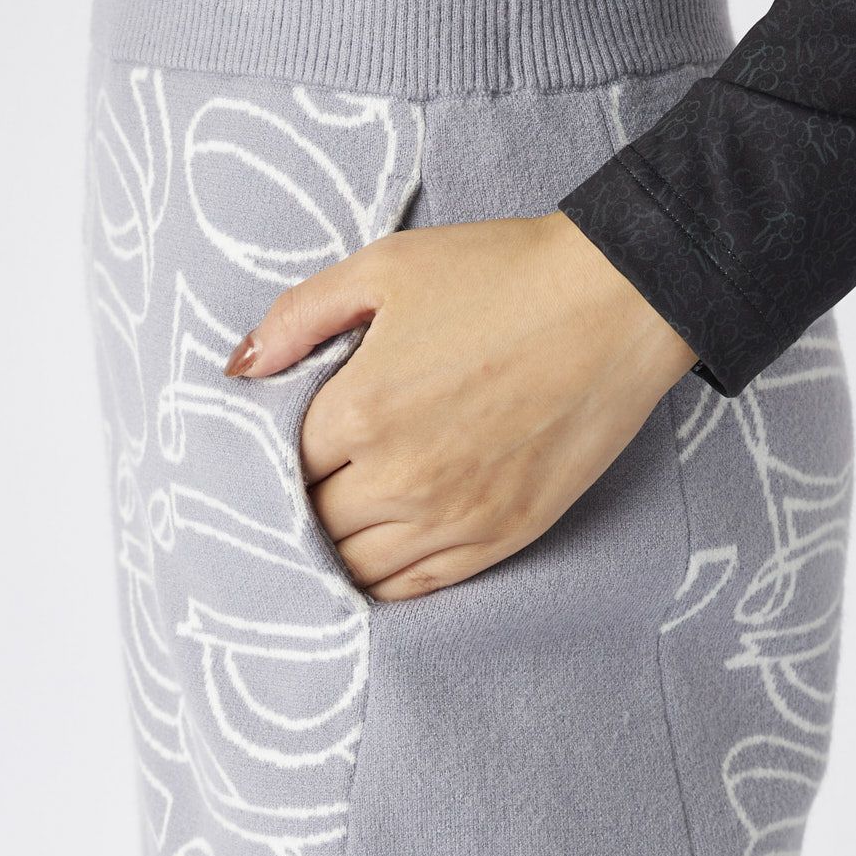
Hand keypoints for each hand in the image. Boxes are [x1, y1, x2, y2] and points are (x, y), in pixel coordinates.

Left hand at [224, 210, 697, 601]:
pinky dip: (385, 581)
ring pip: (358, 568)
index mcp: (361, 410)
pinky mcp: (501, 537)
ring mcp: (454, 517)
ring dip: (337, 550)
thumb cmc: (503, 276)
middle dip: (304, 504)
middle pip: (315, 524)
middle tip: (313, 483)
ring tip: (340, 523)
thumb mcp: (386, 267)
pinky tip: (378, 555)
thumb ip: (299, 316)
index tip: (290, 449)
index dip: (278, 460)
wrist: (616, 303)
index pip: (284, 468)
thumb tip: (240, 368)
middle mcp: (400, 478)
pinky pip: (418, 587)